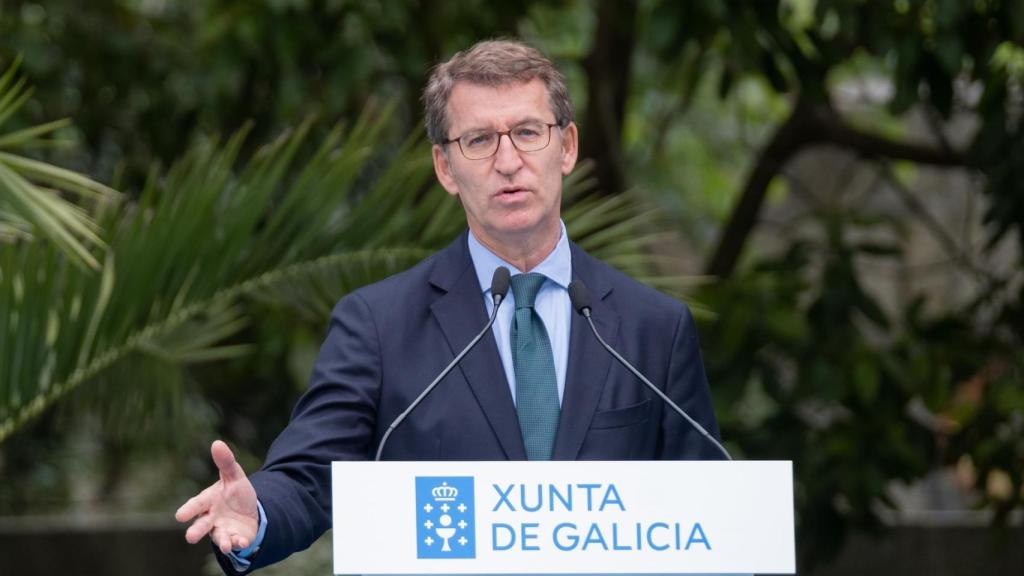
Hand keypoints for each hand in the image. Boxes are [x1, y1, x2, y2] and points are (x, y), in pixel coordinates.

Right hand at [175, 440, 258, 554]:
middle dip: (196, 531)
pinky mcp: (235, 539)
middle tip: (190, 537)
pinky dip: (238, 543)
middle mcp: (211, 518)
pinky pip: (236, 542)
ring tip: (225, 545)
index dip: (189, 509)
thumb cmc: (235, 493)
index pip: (197, 504)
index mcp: (208, 501)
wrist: (251, 512)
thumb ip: (226, 462)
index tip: (180, 516)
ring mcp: (222, 530)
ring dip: (222, 541)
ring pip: (219, 537)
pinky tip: (242, 542)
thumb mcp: (234, 476)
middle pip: (202, 525)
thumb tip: (217, 443)